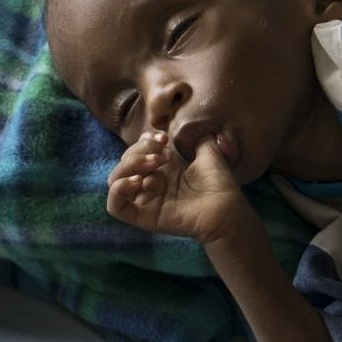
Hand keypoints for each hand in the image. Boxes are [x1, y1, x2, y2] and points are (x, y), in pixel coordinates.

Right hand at [105, 130, 250, 243]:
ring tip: (153, 165)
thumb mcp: (209, 154)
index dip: (144, 141)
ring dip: (127, 166)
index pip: (138, 151)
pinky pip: (115, 206)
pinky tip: (137, 181)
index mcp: (163, 169)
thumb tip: (191, 125)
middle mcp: (151, 183)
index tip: (163, 138)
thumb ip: (198, 138)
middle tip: (164, 154)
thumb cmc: (220, 185)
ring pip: (115, 180)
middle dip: (139, 151)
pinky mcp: (143, 216)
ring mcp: (145, 200)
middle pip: (125, 162)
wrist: (226, 209)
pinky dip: (118, 190)